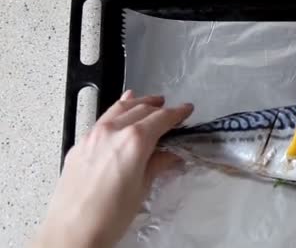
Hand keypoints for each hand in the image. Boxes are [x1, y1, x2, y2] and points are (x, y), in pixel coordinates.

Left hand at [30, 91, 192, 247]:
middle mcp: (113, 131)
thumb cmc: (109, 216)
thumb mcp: (142, 188)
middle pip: (141, 109)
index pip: (161, 118)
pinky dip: (116, 111)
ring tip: (149, 101)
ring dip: (137, 103)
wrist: (72, 232)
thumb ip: (156, 164)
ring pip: (119, 109)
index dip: (177, 113)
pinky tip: (121, 110)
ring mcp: (93, 135)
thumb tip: (168, 155)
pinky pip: (102, 119)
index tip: (186, 110)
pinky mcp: (79, 145)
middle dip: (159, 108)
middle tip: (171, 111)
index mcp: (134, 141)